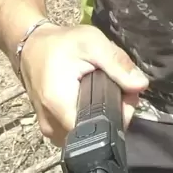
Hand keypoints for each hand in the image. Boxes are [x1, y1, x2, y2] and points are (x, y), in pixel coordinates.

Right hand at [19, 23, 148, 146]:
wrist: (31, 45)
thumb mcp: (91, 42)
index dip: (120, 112)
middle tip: (114, 82)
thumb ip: (117, 63)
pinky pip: (77, 128)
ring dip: (100, 112)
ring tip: (100, 85)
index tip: (126, 91)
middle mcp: (53, 127)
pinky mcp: (51, 127)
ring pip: (88, 130)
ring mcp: (50, 130)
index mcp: (61, 107)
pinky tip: (88, 93)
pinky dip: (87, 113)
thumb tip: (141, 85)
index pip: (102, 127)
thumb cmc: (60, 43)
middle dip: (113, 109)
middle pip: (96, 130)